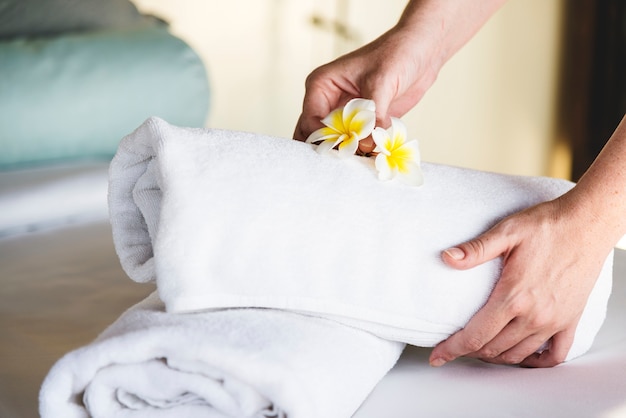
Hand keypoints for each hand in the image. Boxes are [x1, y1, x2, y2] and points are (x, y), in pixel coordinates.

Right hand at [292, 25, 439, 151]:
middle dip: (331, 152)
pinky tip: (377, 159)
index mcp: (321, 86)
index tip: (347, 149)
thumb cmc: (397, 54)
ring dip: (349, 156)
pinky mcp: (362, 125)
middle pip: (316, 138)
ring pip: (336, 145)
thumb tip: (368, 145)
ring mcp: (344, 115)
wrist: (422, 52)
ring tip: (365, 162)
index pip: (311, 122)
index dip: (325, 139)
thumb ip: (372, 115)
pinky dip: (364, 154)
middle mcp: (327, 102)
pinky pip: (357, 146)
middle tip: (350, 162)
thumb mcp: (382, 82)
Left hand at [430, 195, 610, 367]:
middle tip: (455, 345)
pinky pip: (554, 354)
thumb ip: (475, 249)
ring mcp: (554, 320)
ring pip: (518, 354)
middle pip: (493, 349)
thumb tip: (447, 258)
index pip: (475, 335)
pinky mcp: (570, 320)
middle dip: (469, 351)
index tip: (438, 356)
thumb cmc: (548, 226)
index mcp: (513, 296)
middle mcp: (534, 315)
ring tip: (480, 348)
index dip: (452, 349)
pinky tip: (522, 355)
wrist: (587, 224)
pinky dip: (535, 361)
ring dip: (496, 356)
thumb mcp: (506, 232)